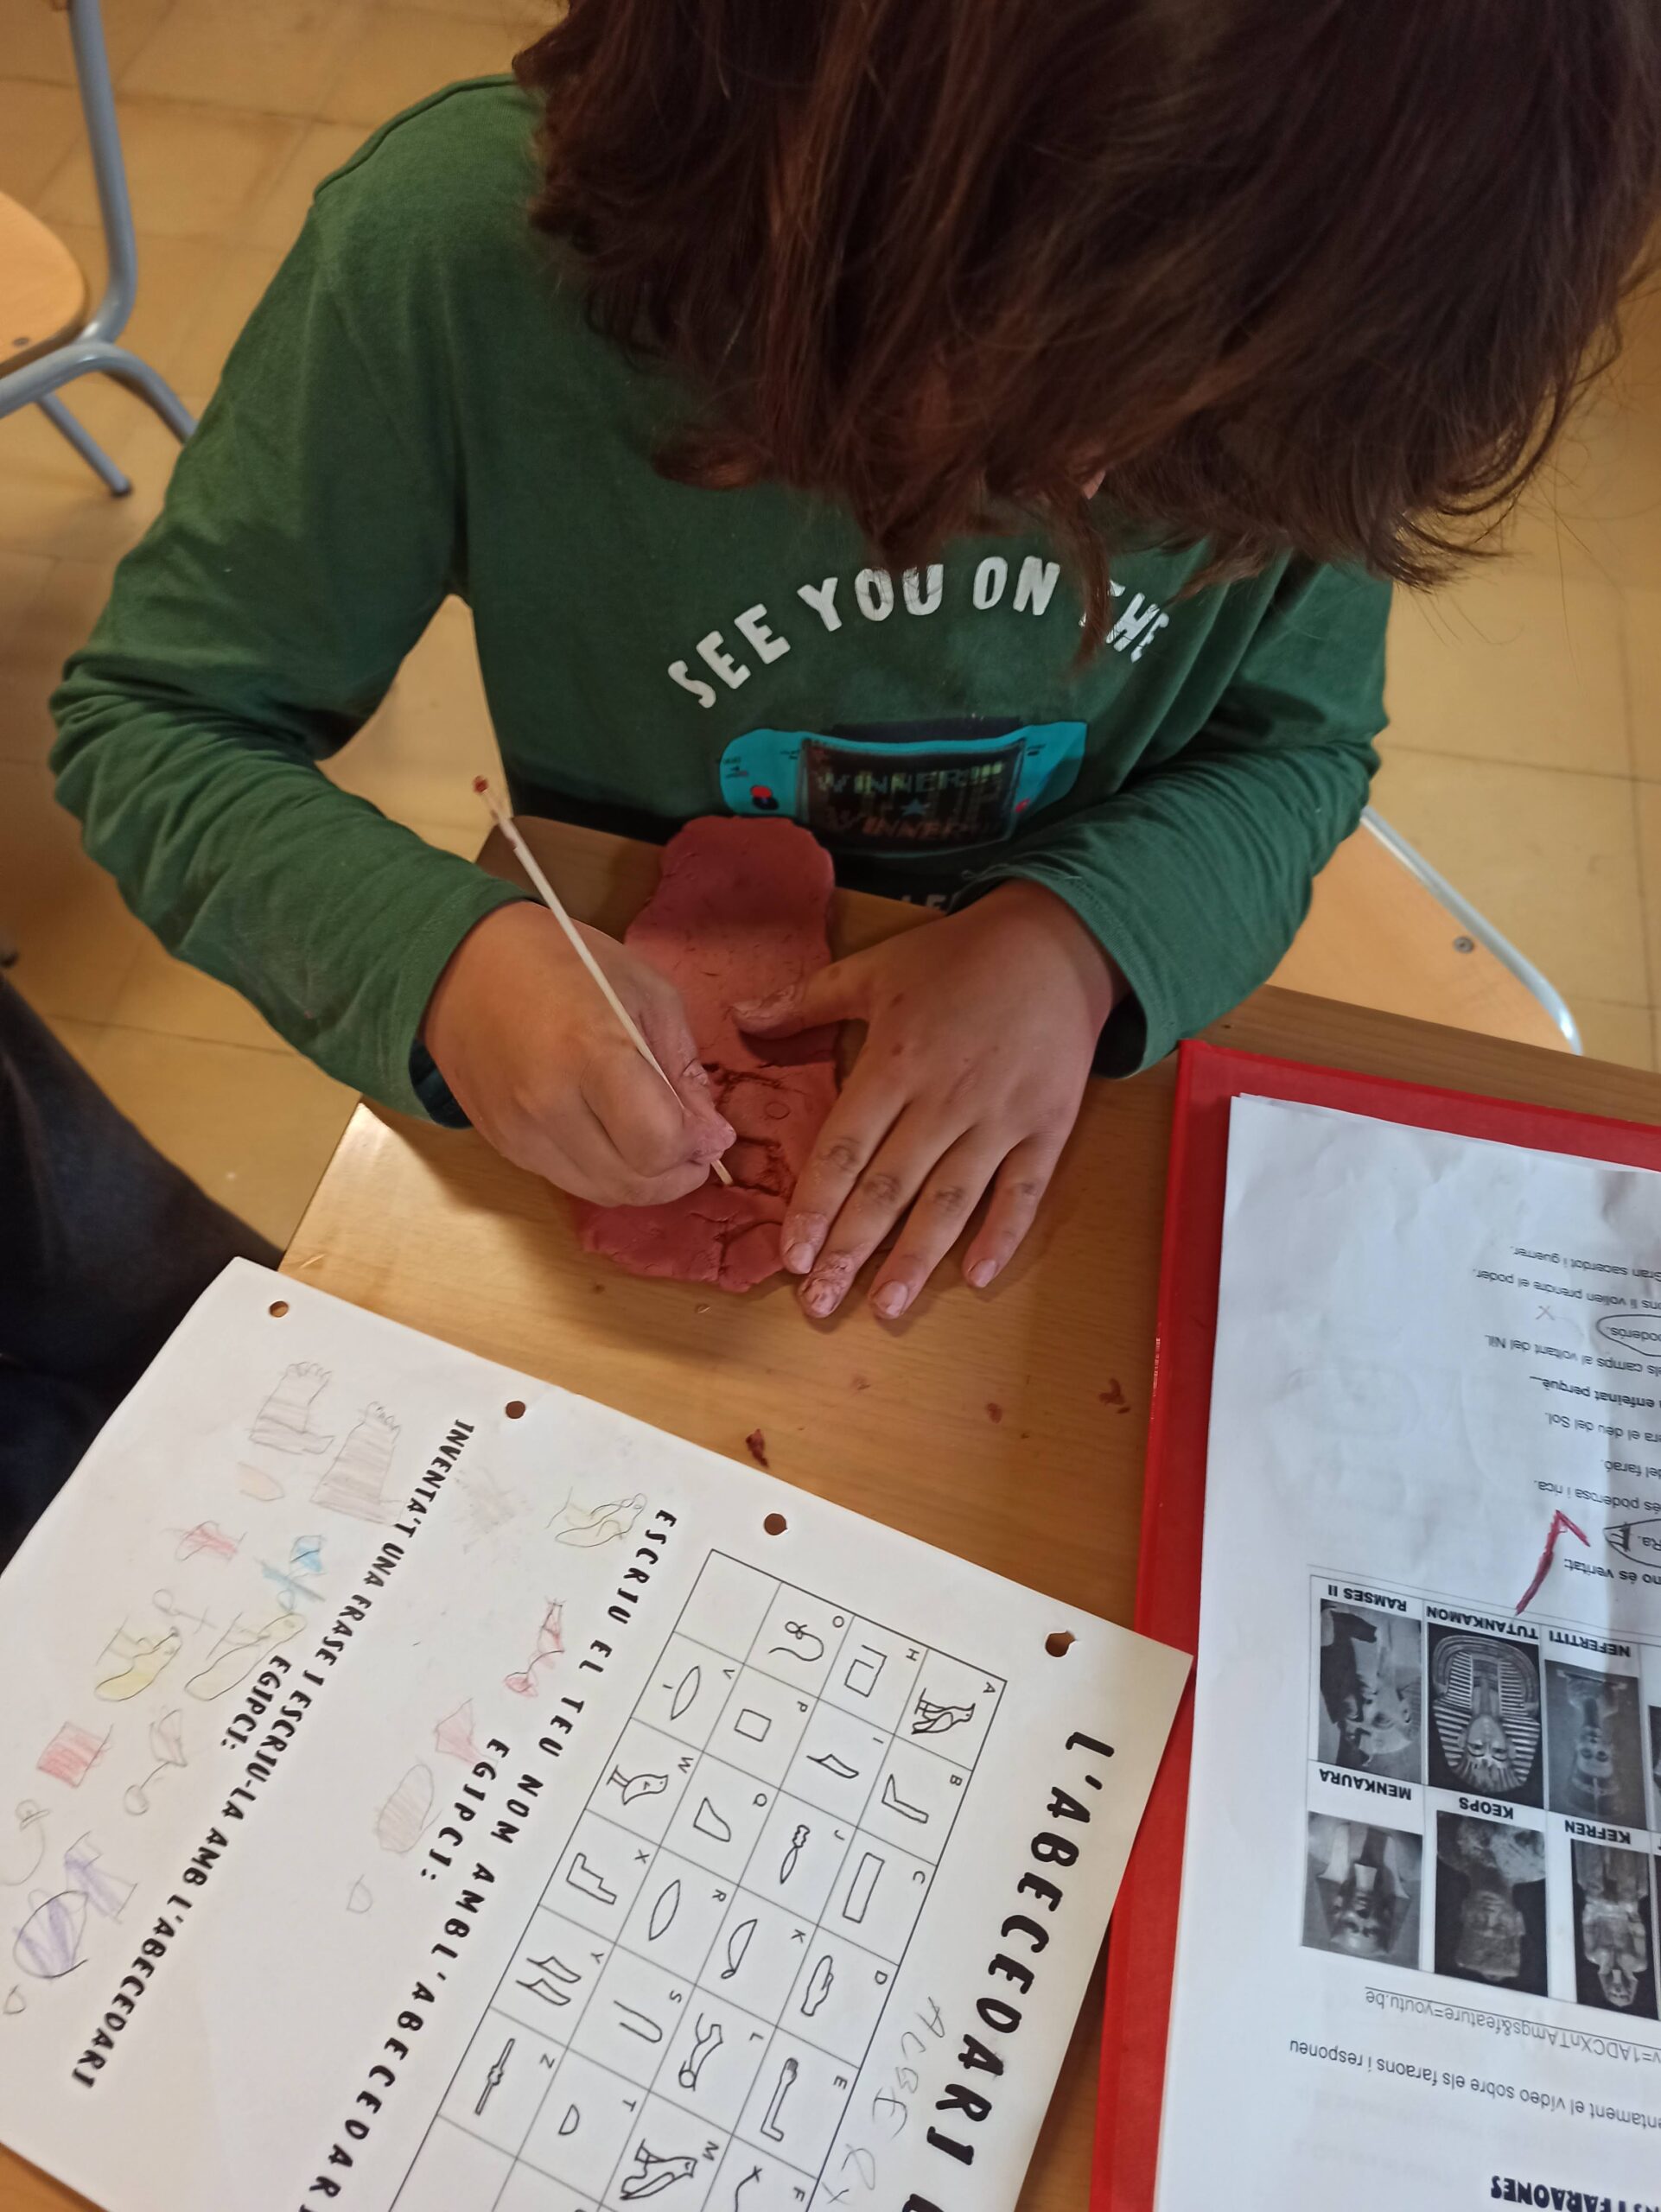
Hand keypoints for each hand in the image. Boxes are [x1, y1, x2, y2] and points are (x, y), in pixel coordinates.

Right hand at [422, 902, 734, 1204]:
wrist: (462, 965)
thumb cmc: (564, 962)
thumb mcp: (645, 992)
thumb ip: (684, 1068)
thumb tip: (712, 1137)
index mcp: (590, 1052)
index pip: (657, 1145)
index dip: (695, 1147)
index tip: (707, 1129)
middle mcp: (548, 1104)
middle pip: (632, 1182)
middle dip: (676, 1174)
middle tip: (690, 1144)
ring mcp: (519, 1131)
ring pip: (601, 1192)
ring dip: (640, 1179)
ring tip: (653, 1141)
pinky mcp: (502, 1146)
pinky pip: (568, 1180)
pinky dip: (601, 1170)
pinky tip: (609, 1135)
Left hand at [736, 881, 1122, 1317]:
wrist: (1059, 942)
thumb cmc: (959, 956)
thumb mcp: (876, 969)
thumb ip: (806, 1001)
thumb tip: (739, 1018)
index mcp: (896, 1063)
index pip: (846, 1149)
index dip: (817, 1205)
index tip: (791, 1255)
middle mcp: (945, 1100)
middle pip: (891, 1188)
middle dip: (852, 1250)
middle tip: (820, 1303)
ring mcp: (1000, 1118)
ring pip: (952, 1201)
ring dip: (917, 1259)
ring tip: (887, 1307)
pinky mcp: (1047, 1127)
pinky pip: (1023, 1191)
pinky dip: (1002, 1235)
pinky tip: (977, 1278)